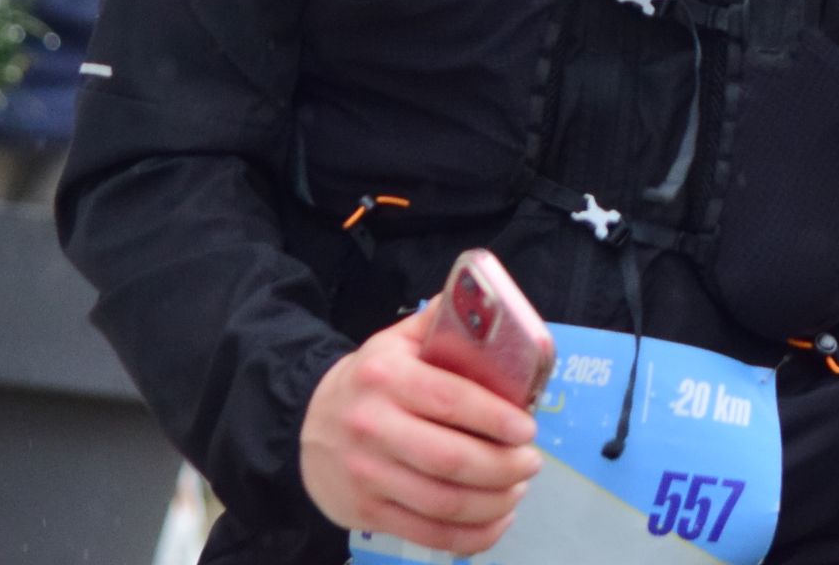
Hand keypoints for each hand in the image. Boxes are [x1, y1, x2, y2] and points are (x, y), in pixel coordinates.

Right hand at [297, 310, 542, 555]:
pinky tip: (496, 521)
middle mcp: (371, 426)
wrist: (307, 426)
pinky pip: (429, 534)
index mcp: (385, 376)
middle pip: (452, 460)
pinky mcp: (366, 514)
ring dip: (495, 502)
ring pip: (444, 503)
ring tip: (517, 488)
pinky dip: (472, 536)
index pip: (451, 400)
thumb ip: (440, 324)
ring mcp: (367, 475)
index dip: (496, 419)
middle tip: (531, 462)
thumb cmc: (370, 382)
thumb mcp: (396, 342)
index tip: (527, 429)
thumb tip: (492, 301)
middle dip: (504, 466)